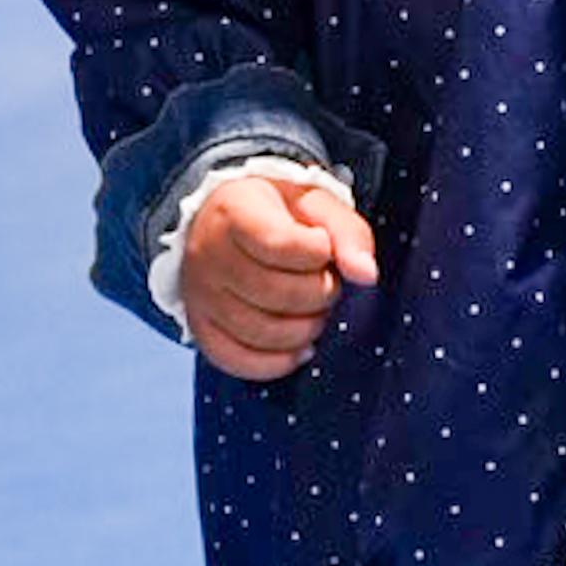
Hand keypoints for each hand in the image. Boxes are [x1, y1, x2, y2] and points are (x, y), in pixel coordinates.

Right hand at [178, 171, 378, 380]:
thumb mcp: (315, 204)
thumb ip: (347, 232)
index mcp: (234, 211)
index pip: (280, 245)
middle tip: (327, 283)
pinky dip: (277, 362)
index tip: (323, 246)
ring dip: (305, 328)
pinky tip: (300, 347)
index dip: (317, 252)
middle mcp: (207, 255)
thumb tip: (367, 275)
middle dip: (320, 292)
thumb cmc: (278, 212)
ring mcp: (199, 295)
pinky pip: (237, 360)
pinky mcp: (200, 327)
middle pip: (275, 293)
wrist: (223, 223)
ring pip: (261, 331)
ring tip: (316, 310)